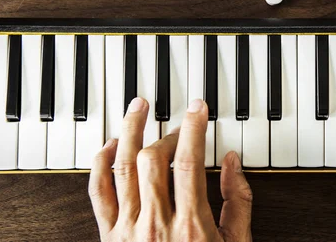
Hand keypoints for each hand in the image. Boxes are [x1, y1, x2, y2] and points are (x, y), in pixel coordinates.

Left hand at [89, 98, 252, 241]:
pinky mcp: (109, 235)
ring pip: (122, 165)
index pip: (188, 160)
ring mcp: (128, 228)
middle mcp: (155, 223)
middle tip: (180, 120)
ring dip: (130, 130)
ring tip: (139, 107)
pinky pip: (98, 191)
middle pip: (153, 157)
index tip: (198, 109)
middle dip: (168, 130)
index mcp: (191, 226)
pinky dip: (101, 162)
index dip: (194, 127)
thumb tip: (232, 162)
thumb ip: (237, 202)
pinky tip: (112, 144)